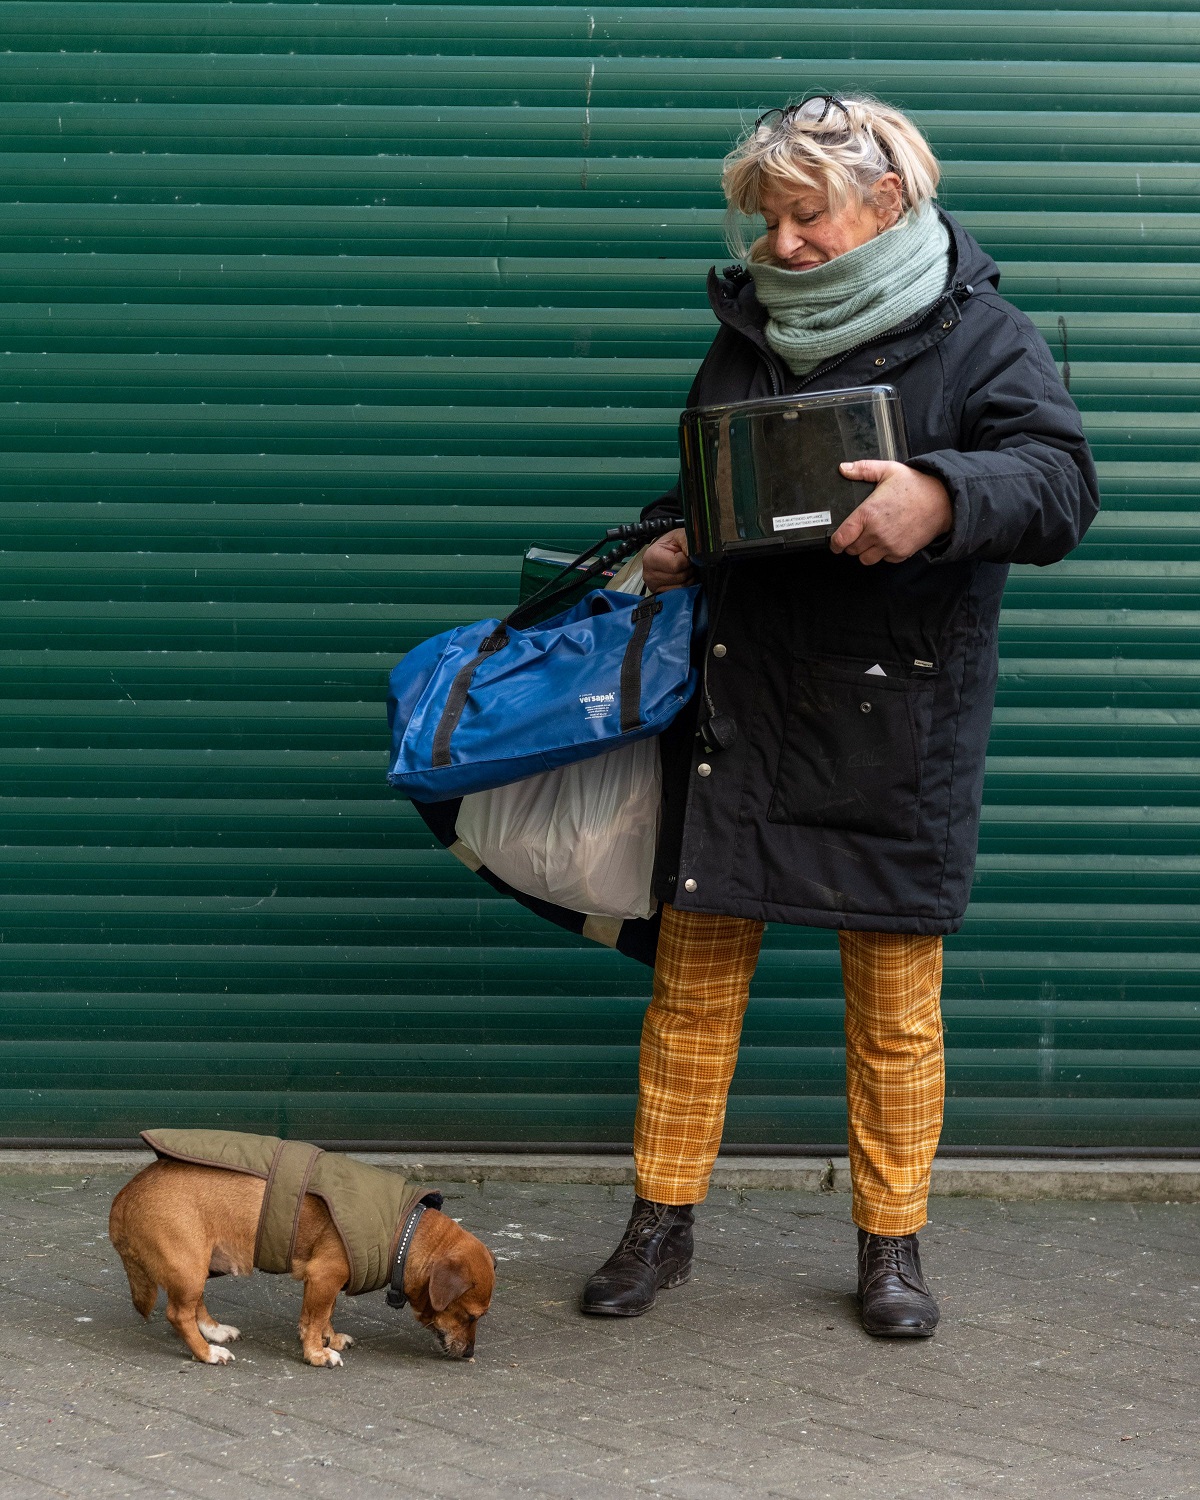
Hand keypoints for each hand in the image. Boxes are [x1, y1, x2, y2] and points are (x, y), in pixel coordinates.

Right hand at [642, 527, 695, 590]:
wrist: (663, 551)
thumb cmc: (670, 543)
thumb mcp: (679, 535)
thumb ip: (686, 541)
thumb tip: (695, 553)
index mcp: (651, 558)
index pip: (676, 565)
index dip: (686, 560)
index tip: (685, 554)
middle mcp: (648, 574)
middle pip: (680, 577)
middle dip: (688, 569)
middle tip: (686, 562)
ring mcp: (653, 586)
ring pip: (681, 586)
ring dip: (688, 577)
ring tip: (684, 568)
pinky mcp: (659, 593)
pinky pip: (679, 593)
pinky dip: (684, 585)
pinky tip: (682, 576)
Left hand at [831, 461, 952, 565]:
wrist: (943, 501)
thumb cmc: (916, 486)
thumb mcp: (888, 470)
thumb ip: (863, 469)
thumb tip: (843, 468)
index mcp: (868, 514)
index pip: (842, 538)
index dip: (835, 543)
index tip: (835, 543)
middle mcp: (876, 533)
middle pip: (852, 550)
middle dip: (851, 544)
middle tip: (858, 533)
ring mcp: (889, 545)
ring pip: (866, 559)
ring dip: (865, 551)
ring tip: (872, 538)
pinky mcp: (901, 553)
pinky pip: (884, 560)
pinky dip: (883, 554)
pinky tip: (888, 540)